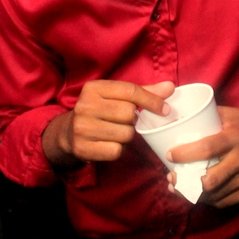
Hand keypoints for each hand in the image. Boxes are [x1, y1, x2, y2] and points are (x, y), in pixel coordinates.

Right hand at [42, 79, 174, 167]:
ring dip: (126, 135)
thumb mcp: (116, 96)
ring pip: (125, 134)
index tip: (165, 109)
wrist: (68, 133)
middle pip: (129, 113)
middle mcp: (85, 106)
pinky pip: (116, 151)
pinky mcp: (83, 148)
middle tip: (124, 121)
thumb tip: (170, 87)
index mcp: (94, 88)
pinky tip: (109, 143)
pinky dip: (118, 149)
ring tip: (116, 132)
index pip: (131, 91)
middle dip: (133, 120)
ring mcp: (82, 128)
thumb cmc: (99, 110)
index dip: (152, 100)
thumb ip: (144, 91)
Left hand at [167, 88, 238, 207]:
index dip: (184, 155)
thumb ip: (207, 117)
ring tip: (178, 188)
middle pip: (209, 181)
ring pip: (215, 195)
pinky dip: (209, 200)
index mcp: (235, 138)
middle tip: (171, 178)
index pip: (206, 149)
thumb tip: (180, 119)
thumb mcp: (231, 114)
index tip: (169, 155)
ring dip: (193, 194)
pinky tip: (197, 195)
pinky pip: (225, 201)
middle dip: (185, 183)